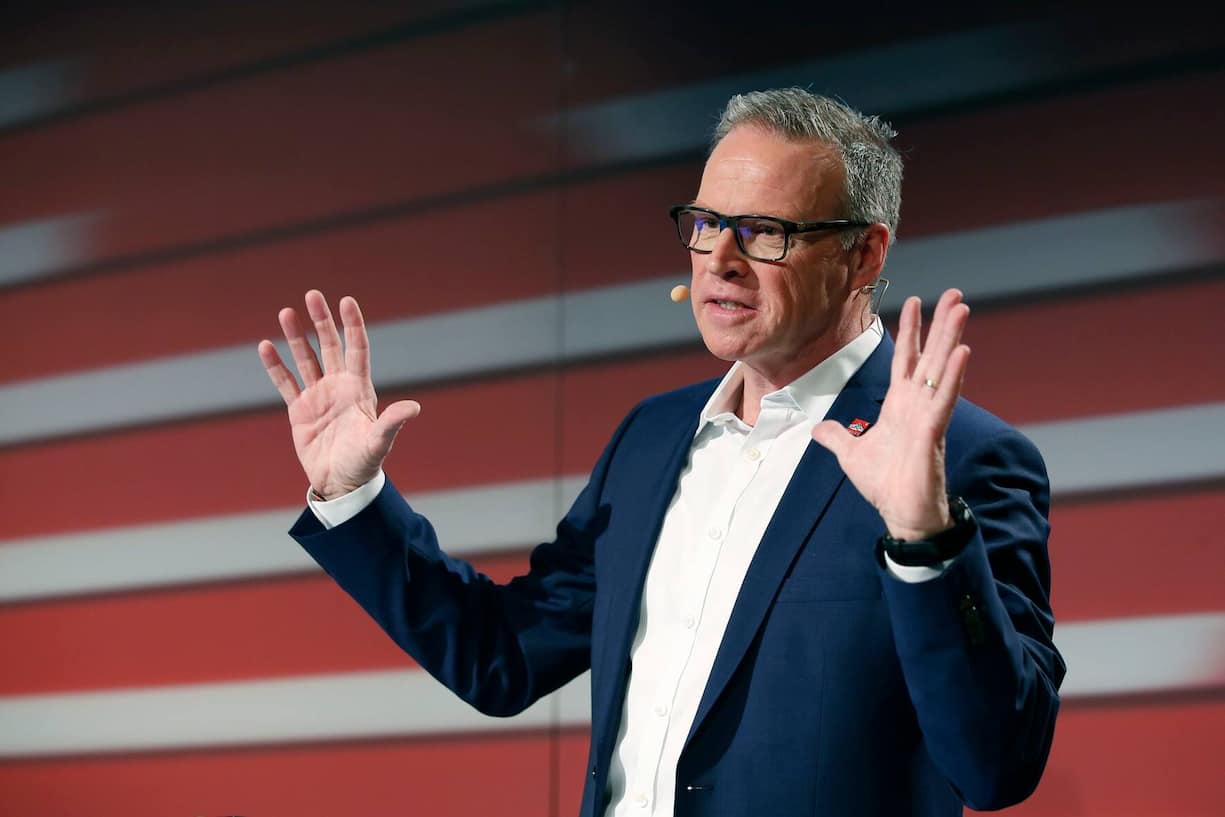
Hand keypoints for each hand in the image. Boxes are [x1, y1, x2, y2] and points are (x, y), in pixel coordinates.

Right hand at [258, 290, 419, 499]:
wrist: (341, 484)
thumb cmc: (364, 463)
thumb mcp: (378, 443)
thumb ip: (391, 424)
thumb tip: (414, 408)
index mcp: (359, 389)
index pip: (356, 349)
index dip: (352, 325)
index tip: (346, 300)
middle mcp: (338, 387)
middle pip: (330, 346)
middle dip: (322, 321)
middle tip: (313, 295)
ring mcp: (317, 396)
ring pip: (306, 358)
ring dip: (296, 336)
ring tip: (286, 312)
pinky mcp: (299, 410)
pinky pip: (285, 382)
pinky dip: (275, 365)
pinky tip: (266, 346)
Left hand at [811, 289, 970, 540]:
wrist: (901, 514)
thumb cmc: (884, 484)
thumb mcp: (851, 454)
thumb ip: (837, 437)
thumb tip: (817, 429)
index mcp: (899, 405)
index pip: (905, 358)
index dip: (910, 330)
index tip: (915, 301)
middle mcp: (916, 404)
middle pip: (929, 355)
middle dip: (940, 324)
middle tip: (954, 294)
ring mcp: (927, 416)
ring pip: (940, 369)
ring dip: (951, 339)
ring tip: (960, 310)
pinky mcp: (933, 433)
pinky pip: (944, 400)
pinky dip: (952, 376)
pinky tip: (963, 352)